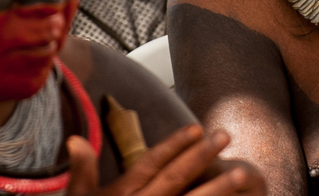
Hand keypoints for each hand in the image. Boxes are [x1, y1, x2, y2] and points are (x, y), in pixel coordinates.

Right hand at [67, 124, 264, 195]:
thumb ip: (83, 172)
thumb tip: (76, 138)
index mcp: (122, 195)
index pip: (150, 165)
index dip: (173, 145)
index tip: (196, 128)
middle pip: (175, 179)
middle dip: (201, 157)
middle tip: (225, 135)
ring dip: (217, 189)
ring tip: (242, 173)